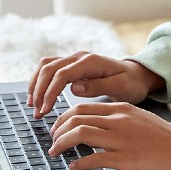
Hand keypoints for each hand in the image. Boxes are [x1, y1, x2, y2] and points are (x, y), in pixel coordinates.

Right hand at [27, 51, 163, 117]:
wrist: (137, 75)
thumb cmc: (131, 83)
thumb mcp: (120, 87)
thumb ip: (98, 87)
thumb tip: (75, 87)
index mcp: (90, 62)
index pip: (62, 74)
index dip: (50, 92)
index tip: (45, 110)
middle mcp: (80, 57)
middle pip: (49, 68)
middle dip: (39, 90)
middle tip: (36, 112)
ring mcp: (75, 59)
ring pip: (46, 66)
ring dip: (36, 84)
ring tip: (33, 105)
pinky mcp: (73, 65)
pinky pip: (50, 69)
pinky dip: (40, 81)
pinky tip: (38, 96)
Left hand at [50, 102, 170, 169]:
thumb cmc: (164, 138)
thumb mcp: (138, 118)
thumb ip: (117, 119)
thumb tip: (95, 126)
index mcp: (121, 109)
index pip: (81, 107)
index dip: (63, 118)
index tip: (57, 128)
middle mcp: (118, 120)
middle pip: (76, 118)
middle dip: (57, 130)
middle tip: (52, 141)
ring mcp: (121, 139)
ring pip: (80, 134)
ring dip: (62, 144)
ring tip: (56, 153)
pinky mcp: (126, 158)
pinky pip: (94, 158)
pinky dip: (79, 163)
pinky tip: (74, 167)